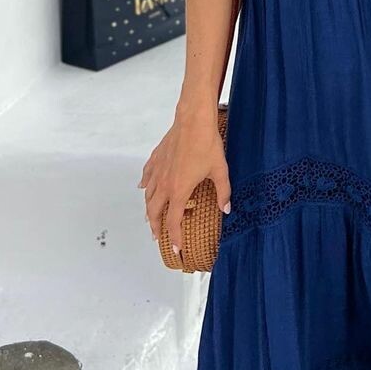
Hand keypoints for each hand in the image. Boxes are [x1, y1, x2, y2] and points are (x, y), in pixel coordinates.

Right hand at [138, 105, 230, 257]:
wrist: (193, 120)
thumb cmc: (206, 144)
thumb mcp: (219, 171)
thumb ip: (223, 193)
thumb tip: (226, 209)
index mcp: (179, 191)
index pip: (174, 222)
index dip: (175, 238)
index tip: (176, 249)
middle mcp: (164, 184)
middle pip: (154, 212)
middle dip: (155, 227)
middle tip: (158, 236)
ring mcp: (157, 171)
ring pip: (148, 196)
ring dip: (148, 209)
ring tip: (150, 217)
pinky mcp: (156, 158)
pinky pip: (146, 176)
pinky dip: (145, 185)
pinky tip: (144, 187)